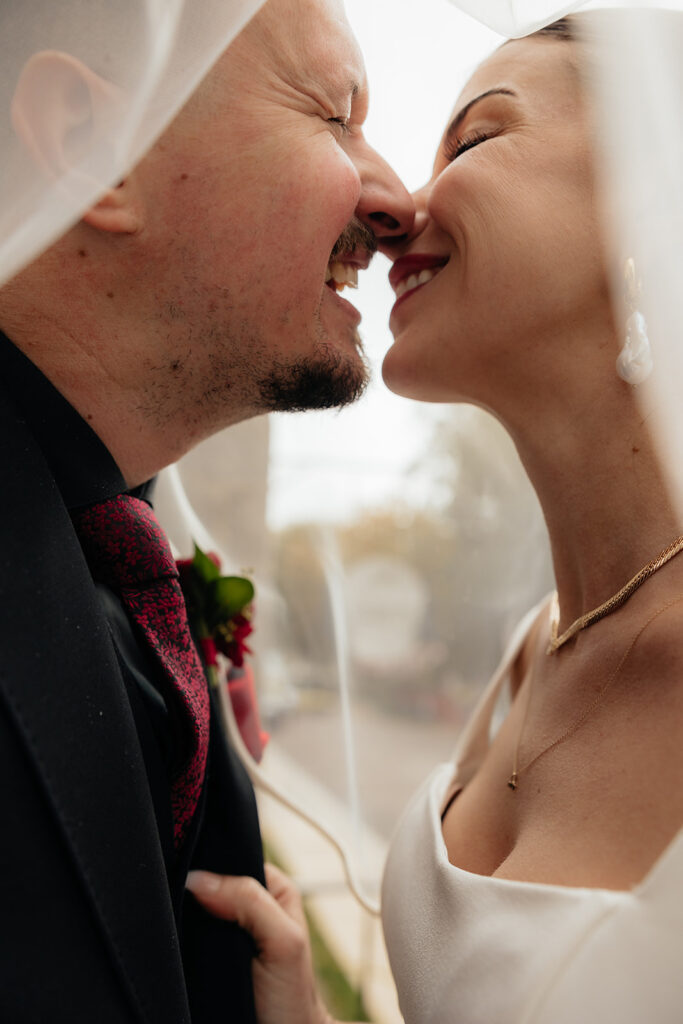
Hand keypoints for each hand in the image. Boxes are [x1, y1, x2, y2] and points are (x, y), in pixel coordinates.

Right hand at [186, 864, 334, 1023]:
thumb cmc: (292, 997)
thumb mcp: (283, 940)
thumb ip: (250, 901)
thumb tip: (199, 879)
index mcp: (272, 888)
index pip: (232, 859)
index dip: (210, 865)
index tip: (186, 877)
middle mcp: (250, 905)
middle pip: (211, 885)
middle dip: (193, 893)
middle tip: (179, 905)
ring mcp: (228, 932)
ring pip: (196, 911)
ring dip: (184, 918)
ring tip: (176, 926)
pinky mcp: (210, 957)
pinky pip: (188, 939)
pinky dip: (180, 941)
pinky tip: (175, 944)